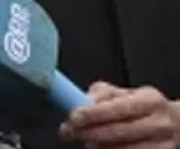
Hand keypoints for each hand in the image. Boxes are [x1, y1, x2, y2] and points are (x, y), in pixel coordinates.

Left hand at [59, 81, 179, 147]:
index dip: (92, 114)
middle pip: (118, 132)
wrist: (173, 125)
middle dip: (87, 133)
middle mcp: (159, 123)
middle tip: (68, 132)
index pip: (117, 108)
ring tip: (85, 140)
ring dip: (96, 146)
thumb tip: (83, 101)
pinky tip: (100, 147)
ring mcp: (162, 145)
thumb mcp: (124, 93)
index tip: (73, 118)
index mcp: (150, 101)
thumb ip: (102, 94)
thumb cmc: (141, 107)